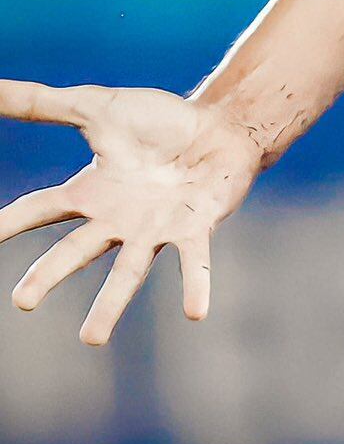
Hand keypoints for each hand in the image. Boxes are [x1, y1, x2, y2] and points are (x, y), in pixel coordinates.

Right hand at [0, 82, 261, 344]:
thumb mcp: (95, 107)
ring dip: (111, 305)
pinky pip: (194, 261)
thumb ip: (42, 103)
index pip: (39, 209)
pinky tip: (195, 313)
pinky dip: (196, 285)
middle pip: (76, 250)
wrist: (222, 126)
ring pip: (129, 271)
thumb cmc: (159, 122)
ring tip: (91, 339)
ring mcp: (156, 228)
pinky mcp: (196, 228)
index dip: (9, 223)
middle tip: (23, 300)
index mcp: (90, 193)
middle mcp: (117, 219)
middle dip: (49, 275)